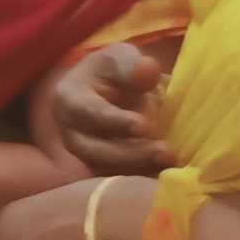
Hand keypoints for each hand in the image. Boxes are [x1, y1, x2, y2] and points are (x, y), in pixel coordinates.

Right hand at [33, 41, 175, 175]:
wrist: (111, 91)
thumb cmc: (114, 71)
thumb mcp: (121, 57)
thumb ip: (132, 64)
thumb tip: (147, 71)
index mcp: (69, 100)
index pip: (88, 113)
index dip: (115, 121)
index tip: (144, 125)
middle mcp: (71, 133)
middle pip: (95, 151)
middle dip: (131, 154)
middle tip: (165, 152)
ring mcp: (85, 156)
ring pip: (107, 170)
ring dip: (140, 169)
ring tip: (171, 162)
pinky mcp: (103, 170)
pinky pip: (119, 181)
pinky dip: (143, 178)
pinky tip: (168, 172)